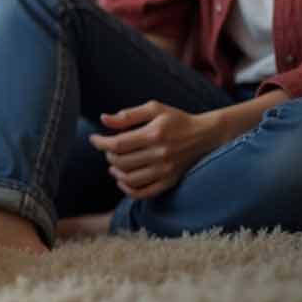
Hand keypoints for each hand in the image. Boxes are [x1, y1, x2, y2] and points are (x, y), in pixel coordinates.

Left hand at [89, 101, 220, 199]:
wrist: (207, 136)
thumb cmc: (177, 119)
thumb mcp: (154, 109)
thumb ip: (128, 115)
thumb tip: (103, 119)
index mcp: (154, 134)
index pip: (117, 144)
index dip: (100, 143)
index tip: (93, 139)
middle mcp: (160, 154)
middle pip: (121, 162)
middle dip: (108, 155)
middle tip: (107, 149)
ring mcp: (166, 171)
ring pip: (130, 178)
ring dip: (115, 172)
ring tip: (113, 163)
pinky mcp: (171, 181)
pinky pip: (145, 192)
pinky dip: (128, 189)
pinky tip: (122, 180)